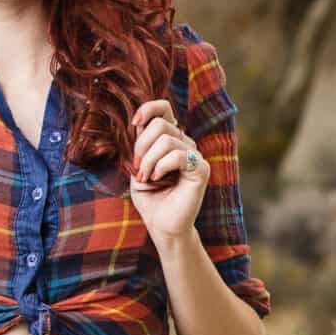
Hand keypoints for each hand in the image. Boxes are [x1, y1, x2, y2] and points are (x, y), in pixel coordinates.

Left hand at [125, 99, 206, 243]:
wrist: (161, 225)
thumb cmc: (150, 198)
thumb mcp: (137, 166)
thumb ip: (140, 144)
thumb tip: (138, 123)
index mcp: (171, 139)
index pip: (164, 109)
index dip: (148, 109)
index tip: (134, 124)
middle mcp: (185, 144)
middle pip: (160, 124)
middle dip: (141, 146)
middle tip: (138, 168)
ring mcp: (195, 155)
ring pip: (166, 139)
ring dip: (148, 161)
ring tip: (146, 178)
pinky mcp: (201, 169)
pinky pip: (178, 155)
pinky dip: (161, 166)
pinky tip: (158, 179)